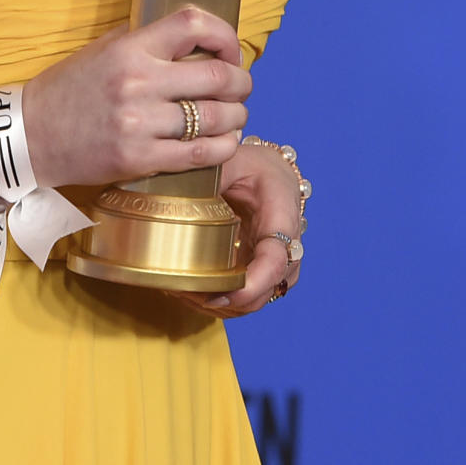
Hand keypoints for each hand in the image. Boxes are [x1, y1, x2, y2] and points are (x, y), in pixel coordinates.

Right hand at [23, 6, 251, 188]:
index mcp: (129, 47)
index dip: (225, 33)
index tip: (231, 48)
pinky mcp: (139, 159)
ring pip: (215, 118)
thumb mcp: (103, 49)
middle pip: (217, 76)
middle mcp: (138, 82)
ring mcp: (139, 123)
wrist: (30, 134)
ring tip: (236, 116)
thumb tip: (193, 36)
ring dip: (237, 116)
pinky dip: (224, 147)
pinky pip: (200, 154)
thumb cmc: (69, 88)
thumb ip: (145, 40)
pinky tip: (226, 142)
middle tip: (241, 86)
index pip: (193, 24)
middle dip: (241, 82)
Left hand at [170, 139, 302, 318]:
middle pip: (262, 292)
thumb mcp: (232, 161)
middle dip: (224, 300)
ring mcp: (277, 269)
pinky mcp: (264, 277)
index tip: (219, 295)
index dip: (250, 286)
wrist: (273, 175)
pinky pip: (245, 300)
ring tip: (178, 290)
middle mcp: (287, 251)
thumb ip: (209, 172)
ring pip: (252, 302)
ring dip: (217, 304)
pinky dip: (219, 302)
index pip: (274, 263)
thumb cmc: (253, 167)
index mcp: (282, 220)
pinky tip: (188, 292)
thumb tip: (177, 187)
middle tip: (181, 290)